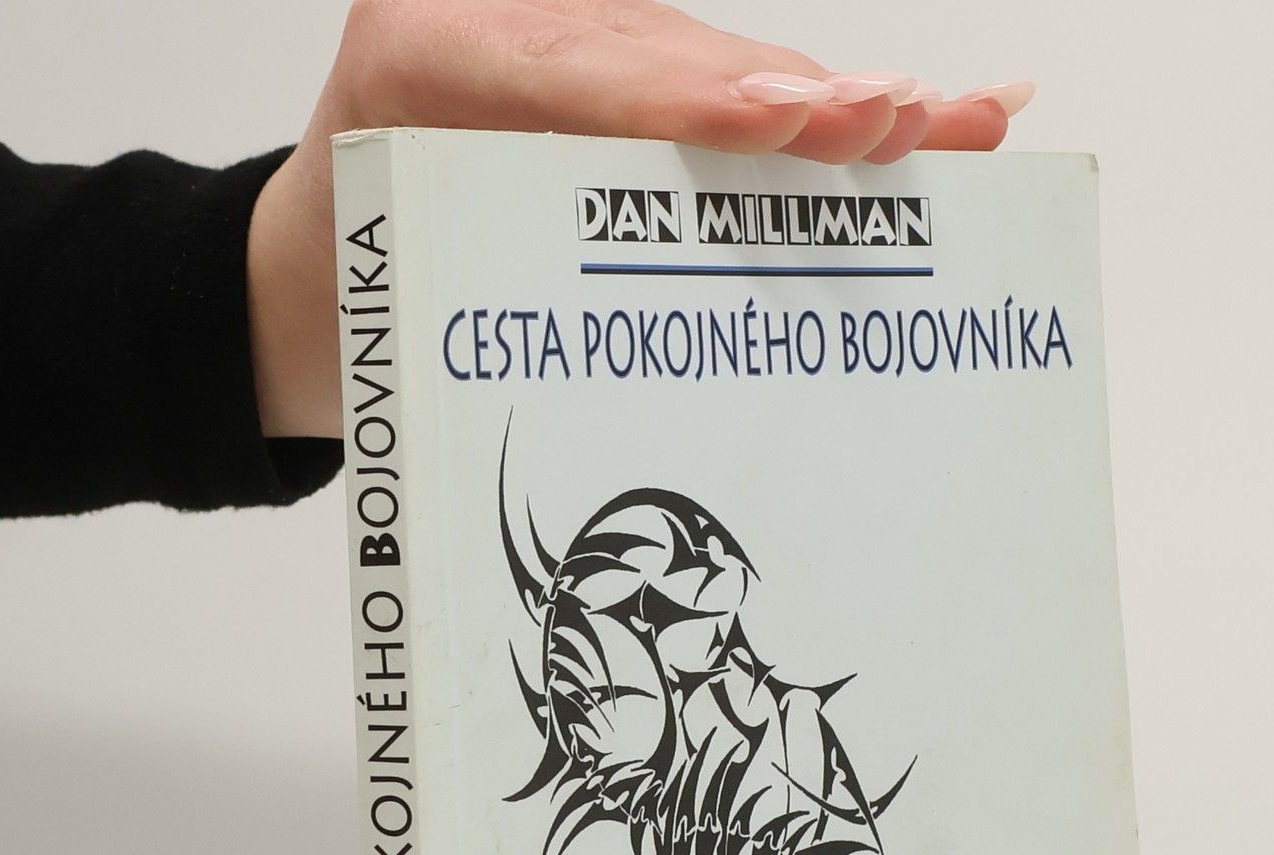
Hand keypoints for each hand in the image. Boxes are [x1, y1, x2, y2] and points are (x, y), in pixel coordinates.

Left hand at [247, 0, 1033, 436]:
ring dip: (848, 111)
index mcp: (424, 57)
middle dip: (804, 101)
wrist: (312, 272)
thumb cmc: (359, 301)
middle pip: (678, 59)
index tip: (779, 124)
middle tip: (908, 122)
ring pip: (723, 67)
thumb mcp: (399, 314)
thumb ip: (505, 310)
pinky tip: (941, 111)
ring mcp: (565, 24)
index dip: (691, 101)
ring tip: (961, 127)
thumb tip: (655, 398)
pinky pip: (725, 80)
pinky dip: (826, 112)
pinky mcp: (615, 58)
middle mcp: (503, 15)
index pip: (577, 74)